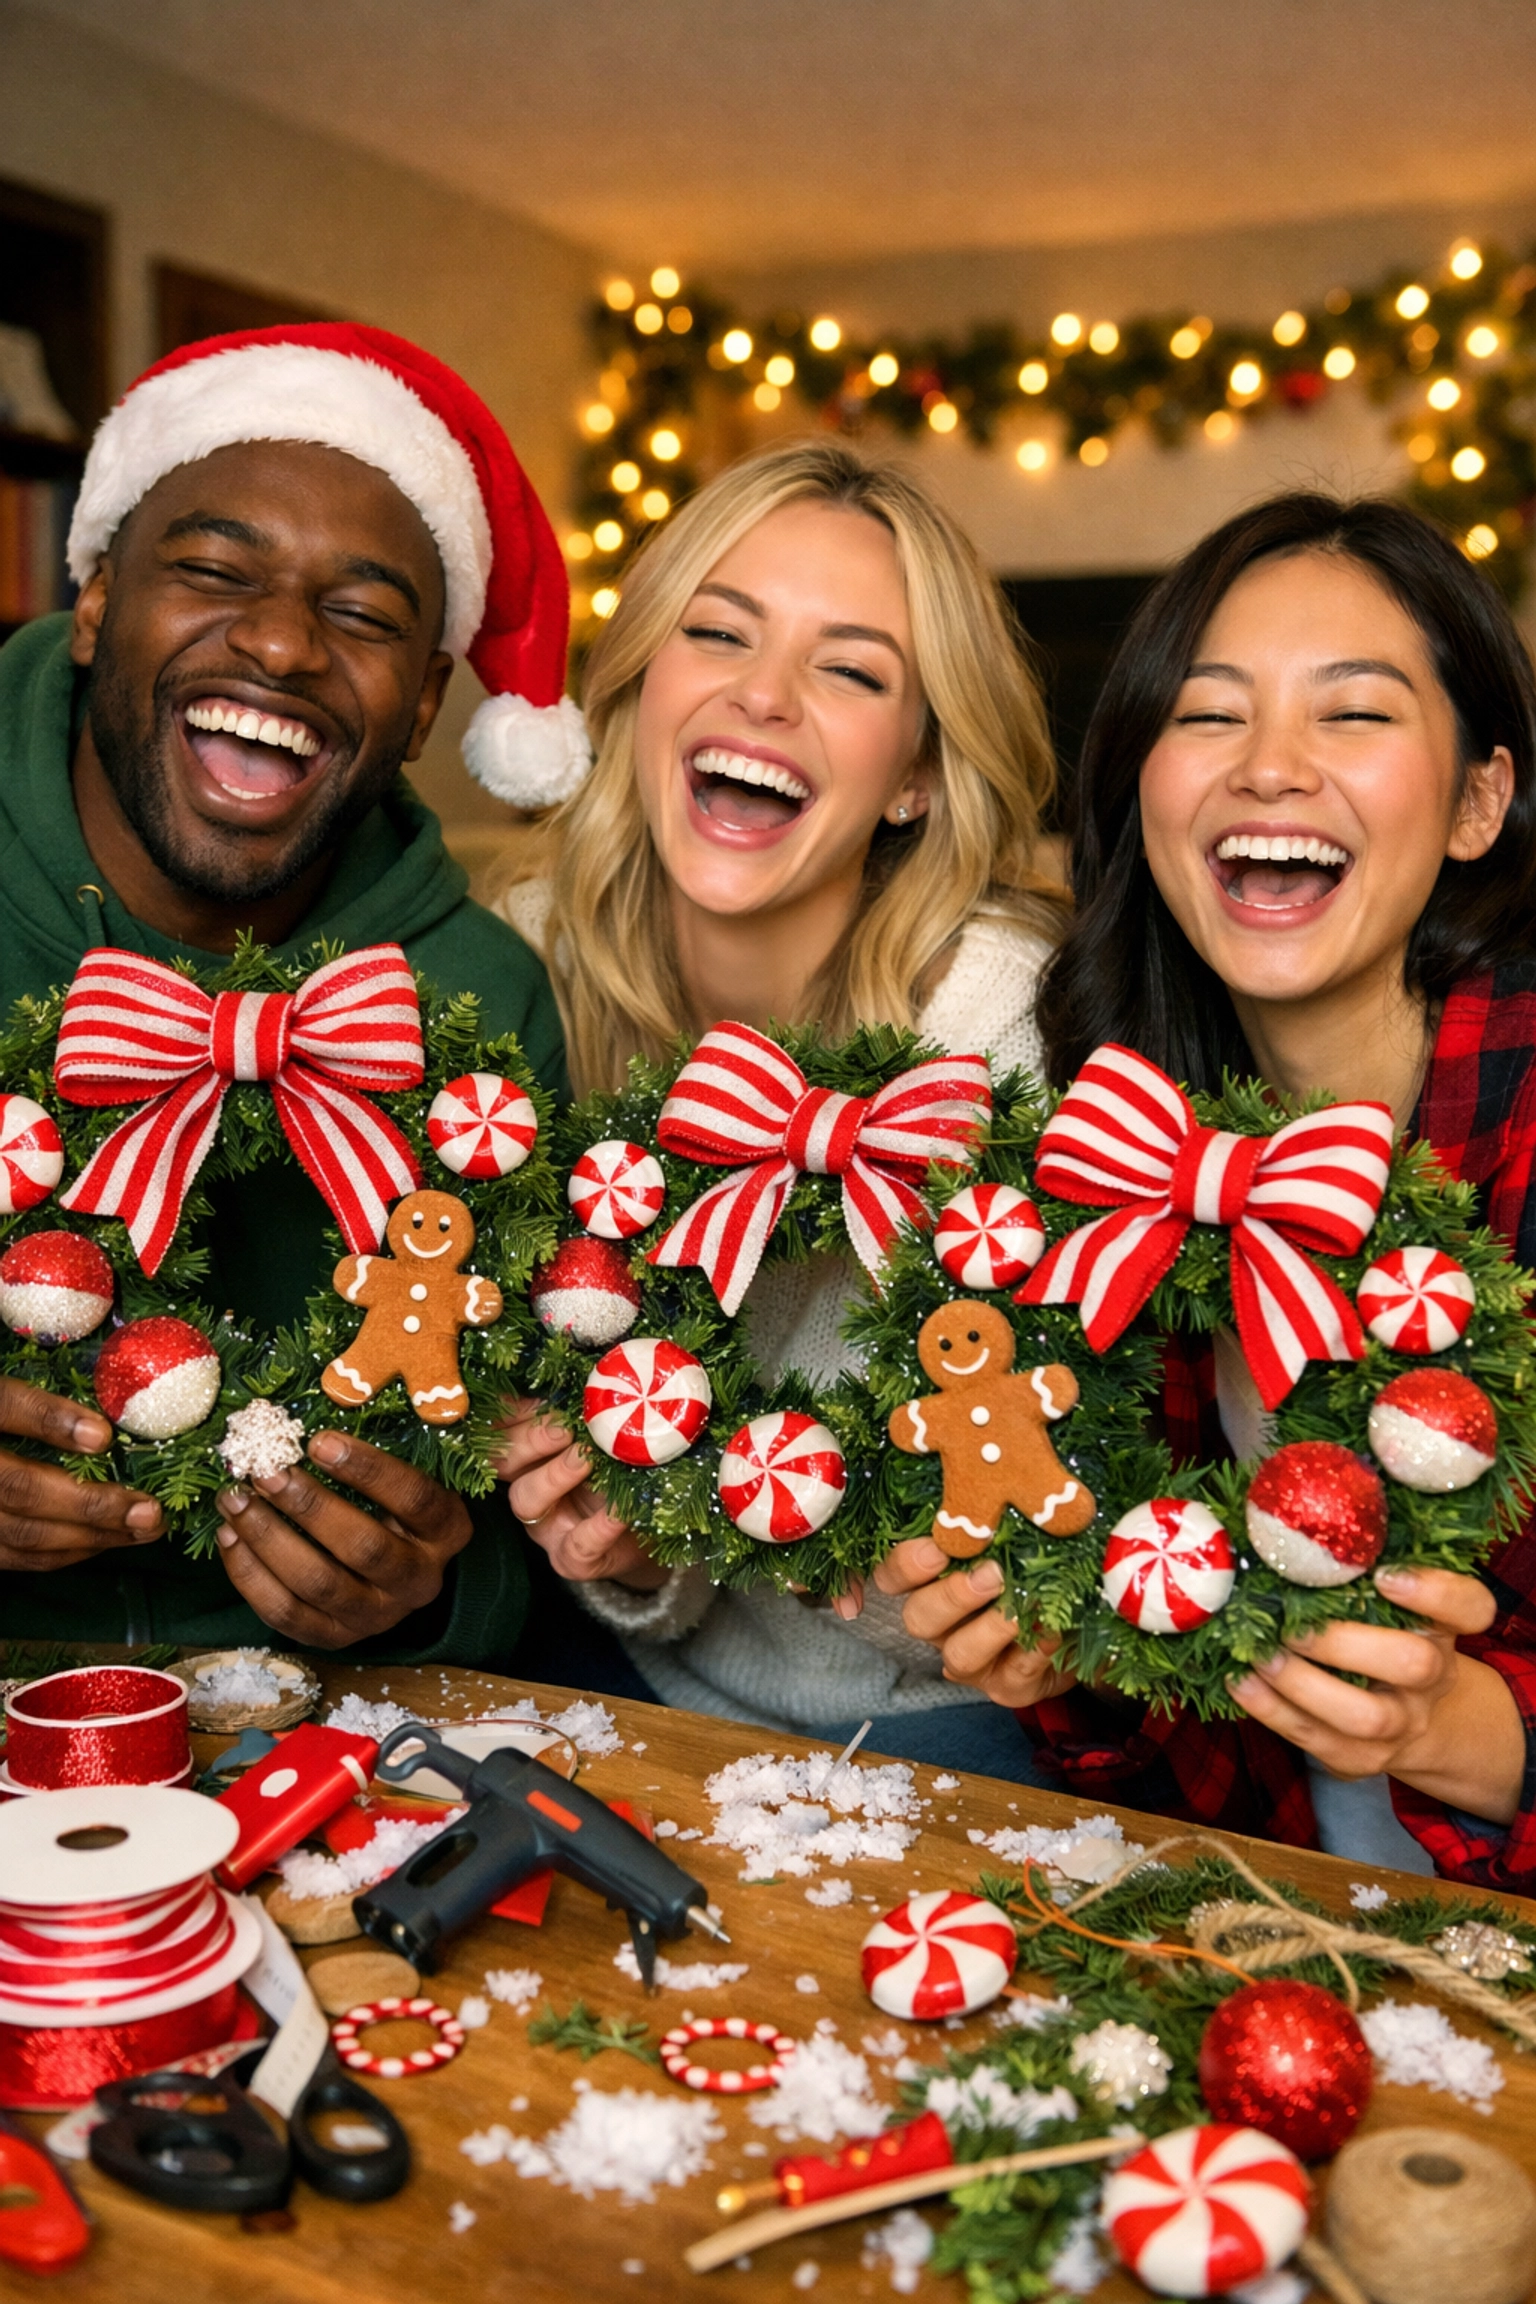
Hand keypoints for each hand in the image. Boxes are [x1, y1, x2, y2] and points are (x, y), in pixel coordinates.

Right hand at [0, 1376, 162, 1570]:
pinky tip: (103, 1541)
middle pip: (18, 1487)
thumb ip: (31, 1398)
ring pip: (21, 1534)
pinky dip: (61, 1554)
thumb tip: (102, 1419)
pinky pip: (12, 1557)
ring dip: (89, 1537)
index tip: (103, 1435)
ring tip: (144, 1529)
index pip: (4, 1405)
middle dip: (90, 1504)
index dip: (50, 1420)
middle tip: (149, 1509)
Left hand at [214, 1431, 470, 1646]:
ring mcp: (377, 1615)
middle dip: (307, 1506)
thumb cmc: (392, 1503)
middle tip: (264, 1471)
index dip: (368, 1469)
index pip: (415, 1499)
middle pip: (363, 1547)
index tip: (319, 1441)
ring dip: (268, 1538)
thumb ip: (381, 1447)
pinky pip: (286, 1613)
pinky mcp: (335, 1637)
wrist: (393, 1573)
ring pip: (318, 1583)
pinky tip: (229, 1537)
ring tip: (234, 1498)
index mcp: (447, 1531)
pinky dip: (250, 1576)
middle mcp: (419, 1580)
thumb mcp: (405, 1472)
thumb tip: (324, 1403)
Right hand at [495, 1399, 665, 1589]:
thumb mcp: (604, 1435)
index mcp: (529, 1454)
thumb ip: (588, 1409)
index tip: (530, 1394)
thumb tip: (586, 1372)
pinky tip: (620, 1510)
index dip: (507, 1413)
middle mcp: (529, 1488)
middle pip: (504, 1462)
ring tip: (586, 1457)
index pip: (499, 1430)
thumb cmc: (624, 1470)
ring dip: (555, 1474)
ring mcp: (547, 1528)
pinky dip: (599, 1526)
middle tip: (564, 1425)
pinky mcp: (574, 1560)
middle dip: (530, 1439)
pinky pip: (577, 1546)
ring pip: (526, 1500)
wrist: (656, 1527)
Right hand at [873, 1537, 1076, 1707]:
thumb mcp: (1010, 1536)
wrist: (1080, 1624)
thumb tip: (1001, 1475)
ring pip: (959, 1655)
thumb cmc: (1034, 1566)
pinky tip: (1053, 1625)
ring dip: (991, 1628)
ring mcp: (974, 1662)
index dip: (904, 1566)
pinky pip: (1013, 1674)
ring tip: (1023, 1605)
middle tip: (991, 1574)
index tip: (937, 1548)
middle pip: (918, 1618)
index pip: (892, 1577)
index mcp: (931, 1584)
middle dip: (952, 1595)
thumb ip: (993, 1519)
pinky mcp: (1009, 1688)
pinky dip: (1035, 1649)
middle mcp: (943, 1626)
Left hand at [1230, 1565, 1522, 1820]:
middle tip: (1292, 1625)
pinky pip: (1315, 1739)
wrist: (1407, 1723)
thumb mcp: (1388, 1605)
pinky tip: (1240, 1678)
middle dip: (1345, 1642)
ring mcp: (1400, 1724)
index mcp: (1442, 1628)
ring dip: (1301, 1683)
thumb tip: (1285, 1521)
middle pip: (1414, 1664)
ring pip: (1365, 1716)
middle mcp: (1432, 1677)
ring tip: (1259, 1654)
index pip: (1470, 1607)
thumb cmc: (1379, 1638)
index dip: (1434, 1590)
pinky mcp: (1358, 1758)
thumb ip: (1357, 1572)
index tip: (1384, 1574)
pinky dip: (1269, 1708)